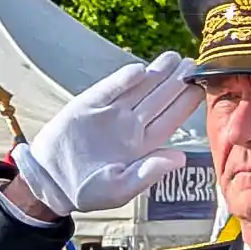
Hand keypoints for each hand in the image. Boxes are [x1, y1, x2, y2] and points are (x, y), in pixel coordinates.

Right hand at [9, 52, 203, 217]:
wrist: (50, 183)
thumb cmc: (86, 191)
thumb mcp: (119, 190)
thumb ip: (148, 174)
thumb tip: (180, 157)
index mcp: (142, 145)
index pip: (171, 119)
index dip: (186, 102)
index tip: (201, 85)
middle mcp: (130, 125)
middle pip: (159, 98)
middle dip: (176, 80)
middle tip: (192, 62)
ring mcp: (110, 113)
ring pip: (139, 88)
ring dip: (156, 72)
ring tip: (173, 58)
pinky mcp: (89, 105)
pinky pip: (110, 88)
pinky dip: (123, 79)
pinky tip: (140, 71)